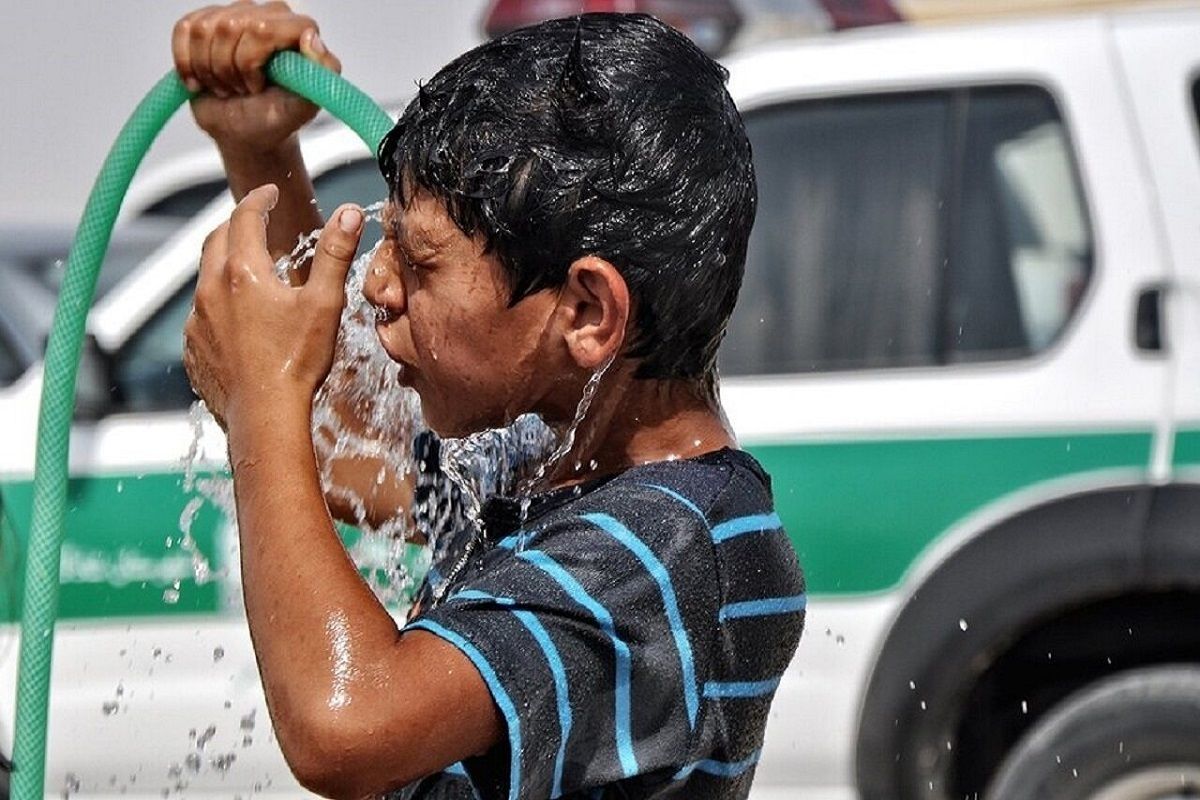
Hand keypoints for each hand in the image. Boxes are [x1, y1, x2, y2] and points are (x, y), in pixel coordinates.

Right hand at [172, 1, 341, 153]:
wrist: (247, 130)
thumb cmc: (276, 117)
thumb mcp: (305, 105)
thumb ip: (321, 72)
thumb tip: (310, 36)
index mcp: (296, 29)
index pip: (263, 28)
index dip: (251, 61)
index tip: (257, 86)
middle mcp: (268, 14)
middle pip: (230, 27)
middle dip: (229, 70)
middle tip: (242, 90)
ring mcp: (236, 14)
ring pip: (204, 30)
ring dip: (209, 69)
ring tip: (227, 86)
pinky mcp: (206, 22)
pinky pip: (183, 31)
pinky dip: (187, 64)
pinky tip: (202, 80)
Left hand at [183, 185, 362, 430]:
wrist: (264, 418)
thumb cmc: (297, 363)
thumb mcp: (324, 303)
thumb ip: (335, 254)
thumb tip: (350, 212)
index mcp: (243, 272)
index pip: (245, 217)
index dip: (259, 199)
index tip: (270, 193)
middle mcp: (210, 290)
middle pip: (216, 240)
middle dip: (236, 225)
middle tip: (256, 223)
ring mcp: (197, 321)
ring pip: (206, 278)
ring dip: (225, 266)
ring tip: (251, 272)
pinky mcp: (193, 348)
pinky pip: (201, 315)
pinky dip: (218, 305)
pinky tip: (238, 319)